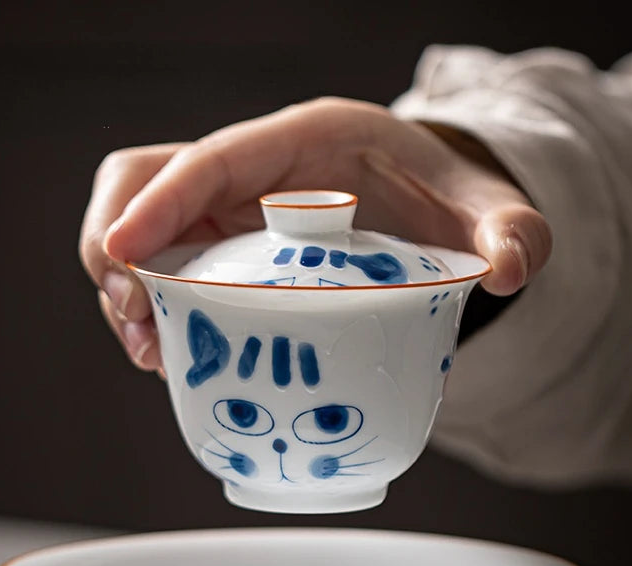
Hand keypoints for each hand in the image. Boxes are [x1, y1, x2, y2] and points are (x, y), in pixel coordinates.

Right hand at [79, 97, 551, 371]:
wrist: (426, 210)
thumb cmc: (442, 196)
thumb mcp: (483, 205)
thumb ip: (512, 228)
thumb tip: (510, 268)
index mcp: (303, 140)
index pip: (212, 157)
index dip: (159, 201)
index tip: (123, 253)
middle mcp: (252, 173)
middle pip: (146, 183)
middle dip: (119, 249)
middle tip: (134, 320)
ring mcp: (232, 213)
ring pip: (143, 231)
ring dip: (127, 291)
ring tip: (149, 354)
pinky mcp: (226, 253)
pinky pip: (167, 273)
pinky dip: (157, 313)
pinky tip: (172, 358)